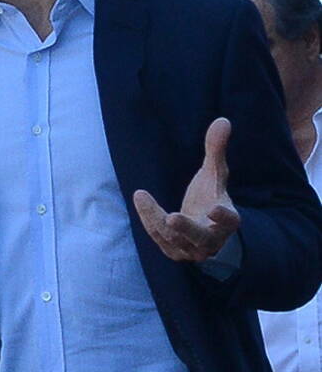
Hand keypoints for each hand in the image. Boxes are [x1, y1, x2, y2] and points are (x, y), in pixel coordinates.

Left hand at [133, 117, 240, 263]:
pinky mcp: (175, 251)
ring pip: (174, 240)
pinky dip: (150, 222)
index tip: (215, 208)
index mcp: (227, 221)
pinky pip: (160, 240)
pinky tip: (141, 201)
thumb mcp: (214, 173)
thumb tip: (223, 120)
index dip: (224, 216)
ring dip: (156, 219)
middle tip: (172, 218)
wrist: (204, 226)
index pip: (229, 221)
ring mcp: (193, 249)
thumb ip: (216, 150)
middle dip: (186, 229)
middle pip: (200, 238)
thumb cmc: (210, 196)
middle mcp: (212, 240)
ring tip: (142, 196)